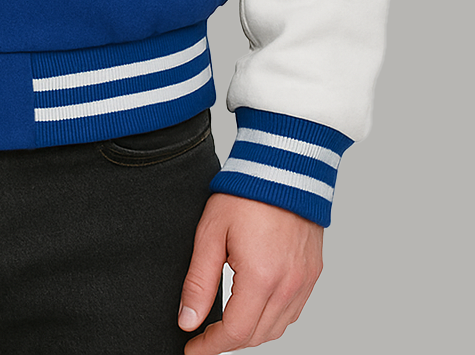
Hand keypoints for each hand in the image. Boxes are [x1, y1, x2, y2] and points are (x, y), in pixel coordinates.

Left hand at [178, 193, 322, 351]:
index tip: (193, 348)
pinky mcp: (313, 272)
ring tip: (227, 322)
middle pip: (257, 335)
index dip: (211, 346)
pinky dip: (272, 318)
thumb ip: (199, 282)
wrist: (285, 165)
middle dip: (228, 341)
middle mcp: (289, 285)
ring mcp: (305, 281)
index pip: (236, 333)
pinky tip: (255, 306)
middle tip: (204, 334)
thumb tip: (188, 320)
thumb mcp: (211, 234)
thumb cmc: (247, 192)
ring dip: (251, 331)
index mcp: (262, 277)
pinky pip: (293, 311)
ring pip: (277, 328)